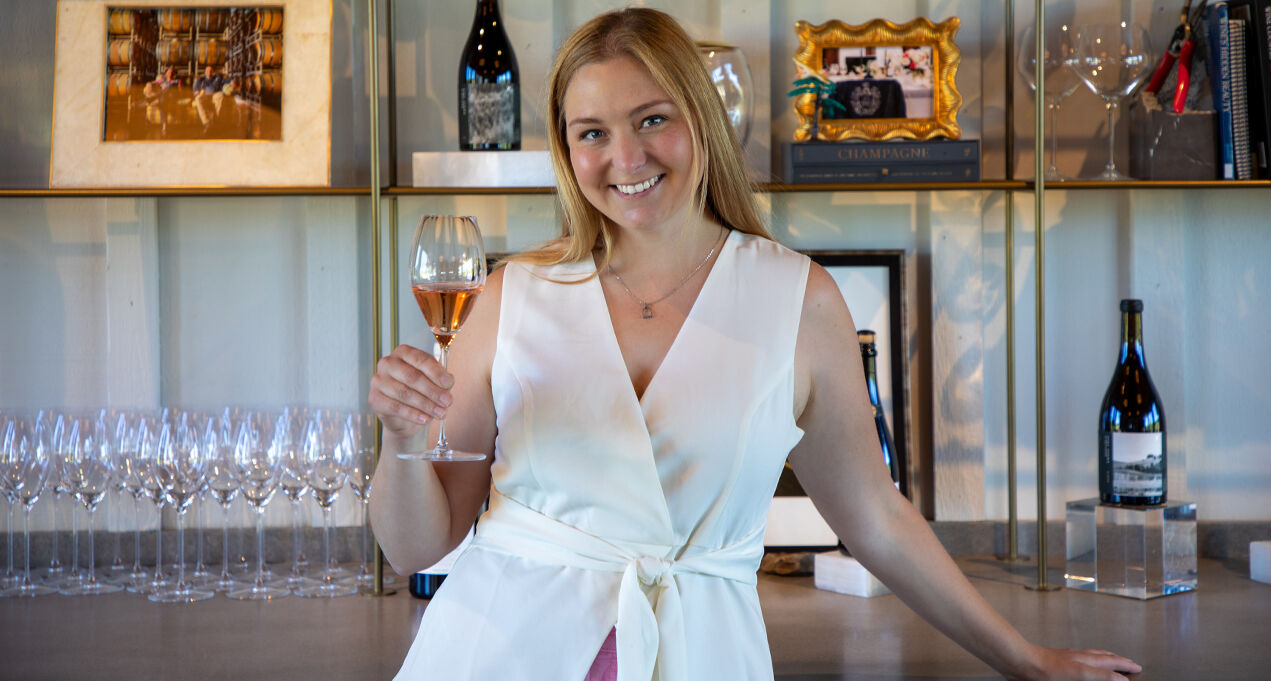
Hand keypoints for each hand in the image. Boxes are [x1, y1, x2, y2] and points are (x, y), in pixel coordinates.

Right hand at [369, 344, 453, 439]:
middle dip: (433, 391)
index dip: (436, 372)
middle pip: (413, 377)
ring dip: (426, 404)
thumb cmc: (421, 392)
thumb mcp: (434, 382)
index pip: (421, 359)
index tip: (449, 383)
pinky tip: (425, 419)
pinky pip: (395, 407)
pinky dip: (412, 414)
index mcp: (404, 353)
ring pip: (405, 393)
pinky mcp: (375, 398)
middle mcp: (388, 363)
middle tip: (447, 401)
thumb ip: (441, 380)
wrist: (405, 416)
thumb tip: (448, 381)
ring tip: (440, 413)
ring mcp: (378, 380)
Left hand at [1013, 646, 1141, 680]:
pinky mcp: (1058, 658)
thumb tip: (1121, 678)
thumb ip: (1101, 675)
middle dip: (1119, 660)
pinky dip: (1089, 656)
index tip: (1136, 668)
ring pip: (1092, 655)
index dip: (1125, 667)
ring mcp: (1068, 657)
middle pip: (1104, 657)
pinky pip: (1080, 655)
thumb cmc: (1046, 669)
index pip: (1111, 664)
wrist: (1022, 662)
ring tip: (1111, 657)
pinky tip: (1083, 658)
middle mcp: (1079, 657)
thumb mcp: (1079, 674)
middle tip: (1131, 663)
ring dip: (1105, 656)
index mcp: (1086, 661)